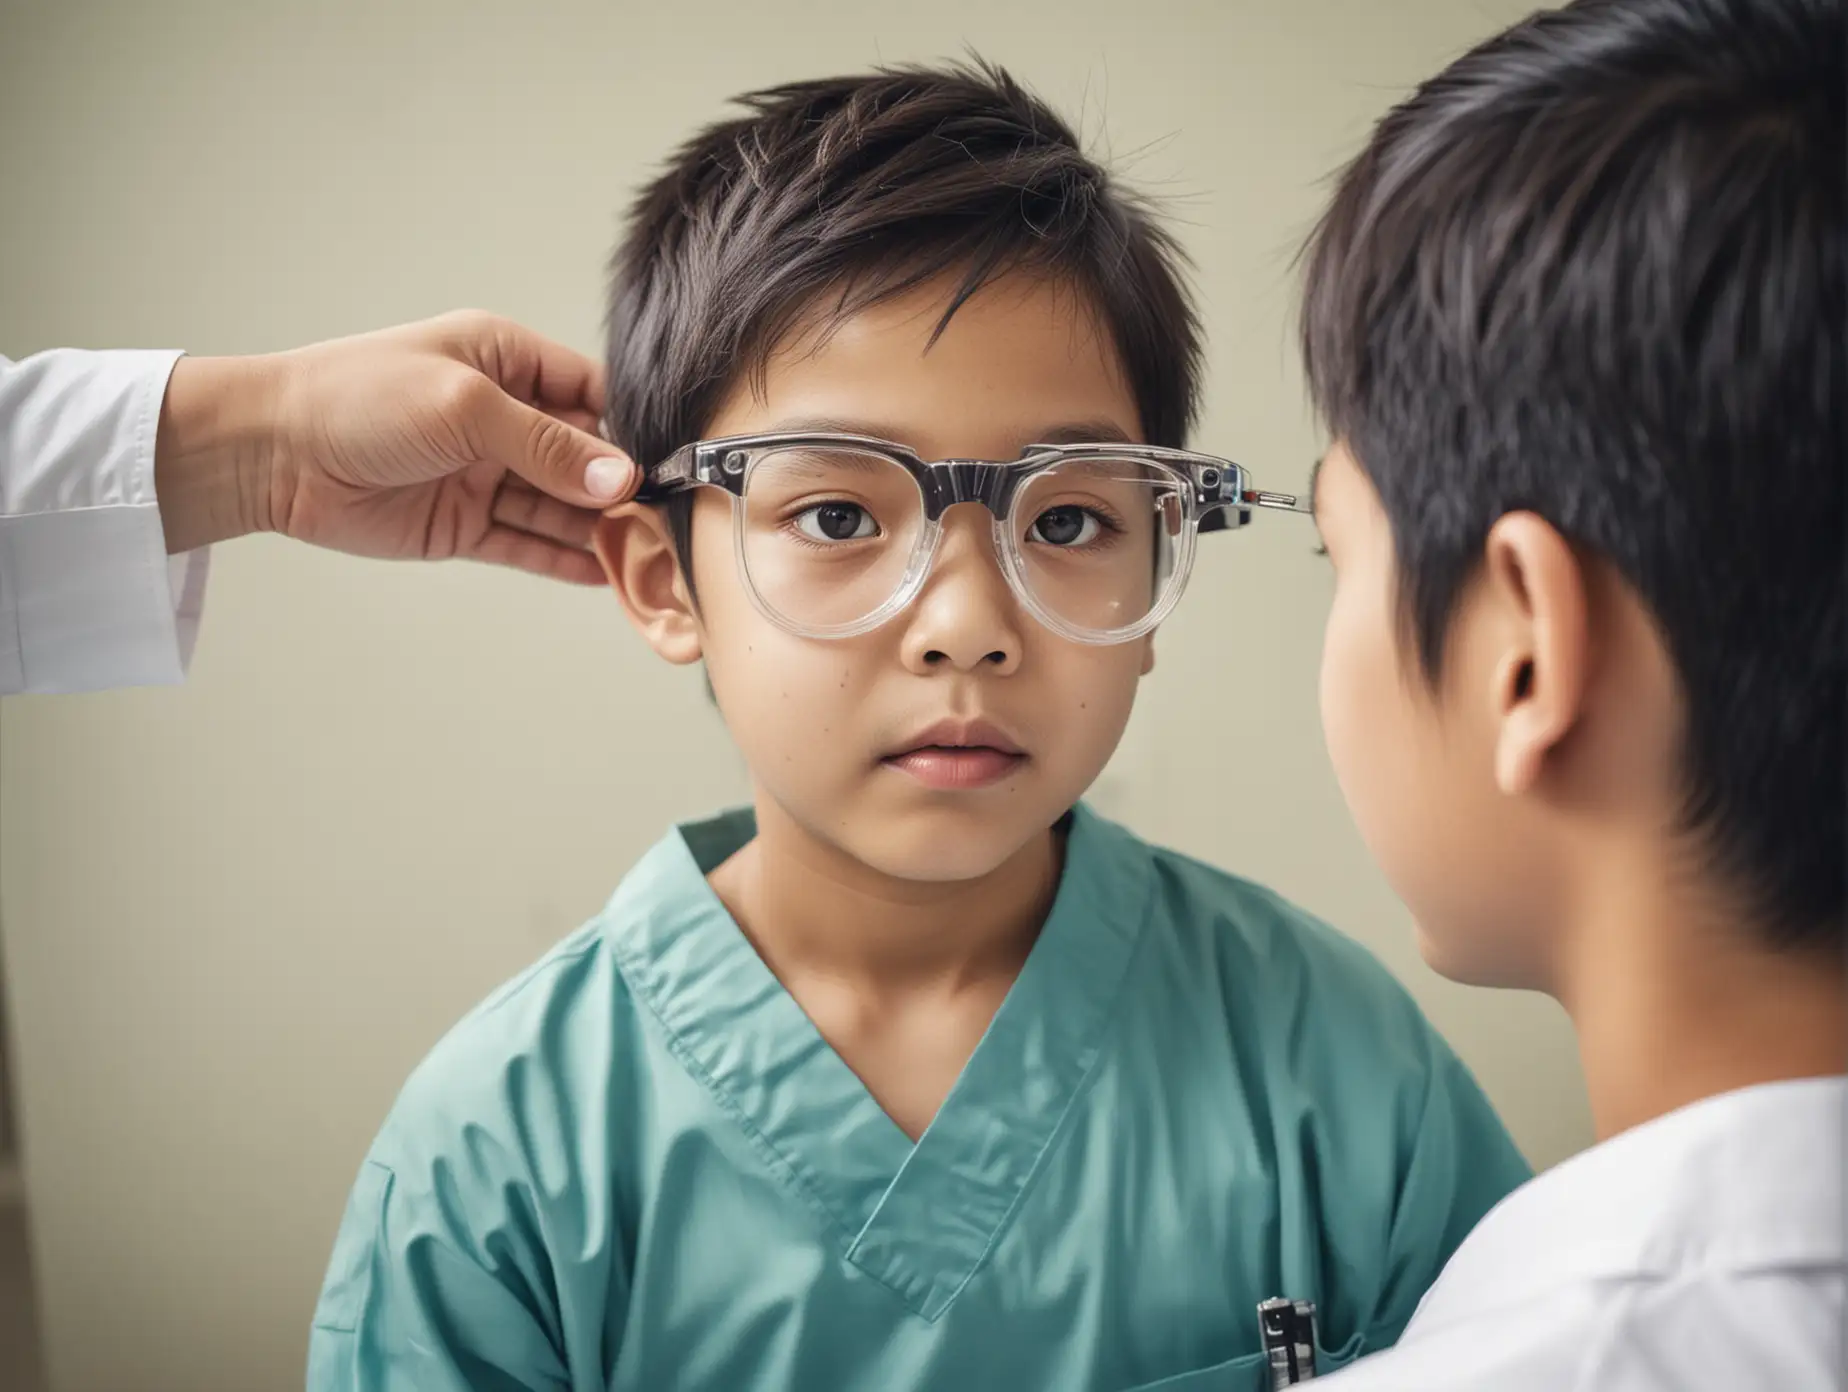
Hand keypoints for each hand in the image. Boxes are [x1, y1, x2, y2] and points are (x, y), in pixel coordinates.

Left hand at [155, 311, 637, 583]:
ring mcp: (484, 473)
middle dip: (620, 488)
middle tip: (666, 522)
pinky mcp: (464, 523)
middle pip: (583, 456)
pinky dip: (565, 560)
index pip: (591, 393)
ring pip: (560, 506)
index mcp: (506, 360)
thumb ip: (546, 445)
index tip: (666, 465)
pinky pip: (528, 543)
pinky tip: (606, 576)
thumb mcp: (464, 406)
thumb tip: (619, 479)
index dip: (628, 428)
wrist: (270, 452)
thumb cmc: (357, 398)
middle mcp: (502, 416)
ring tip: (649, 558)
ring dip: (599, 531)